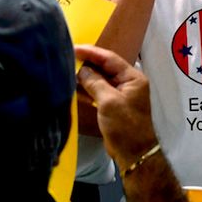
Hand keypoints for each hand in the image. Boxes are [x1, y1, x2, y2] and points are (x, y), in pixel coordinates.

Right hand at [75, 44, 157, 166]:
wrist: (134, 153)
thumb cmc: (125, 126)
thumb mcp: (109, 102)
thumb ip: (95, 82)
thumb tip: (82, 69)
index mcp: (133, 77)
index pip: (110, 59)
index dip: (91, 52)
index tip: (74, 48)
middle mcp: (128, 83)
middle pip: (105, 67)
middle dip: (87, 63)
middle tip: (68, 57)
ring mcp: (121, 94)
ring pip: (101, 79)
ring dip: (86, 76)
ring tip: (67, 69)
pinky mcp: (114, 105)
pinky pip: (99, 91)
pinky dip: (87, 88)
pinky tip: (74, 85)